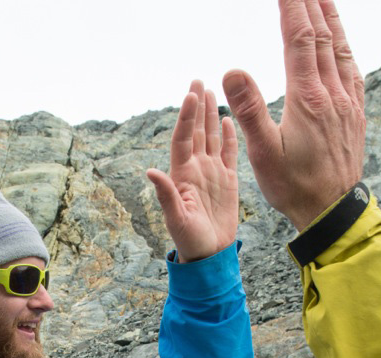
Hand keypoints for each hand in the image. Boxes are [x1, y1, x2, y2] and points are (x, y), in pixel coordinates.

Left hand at [146, 80, 239, 262]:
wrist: (209, 255)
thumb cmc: (189, 241)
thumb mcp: (176, 220)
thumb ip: (165, 194)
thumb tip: (150, 171)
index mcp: (182, 175)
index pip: (184, 139)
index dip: (186, 117)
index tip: (190, 95)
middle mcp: (196, 169)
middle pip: (196, 131)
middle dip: (196, 106)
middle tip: (197, 79)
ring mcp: (212, 173)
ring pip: (212, 137)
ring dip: (210, 115)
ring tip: (211, 90)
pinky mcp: (228, 181)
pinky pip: (229, 153)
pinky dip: (229, 136)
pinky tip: (227, 119)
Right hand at [223, 0, 364, 229]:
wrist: (332, 211)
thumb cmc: (294, 186)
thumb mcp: (263, 152)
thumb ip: (249, 109)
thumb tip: (232, 70)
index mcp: (308, 99)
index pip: (300, 40)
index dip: (292, 8)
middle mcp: (333, 94)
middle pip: (324, 36)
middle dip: (313, 4)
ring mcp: (348, 103)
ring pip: (342, 49)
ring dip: (332, 19)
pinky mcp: (355, 114)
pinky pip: (353, 70)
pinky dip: (345, 47)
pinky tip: (342, 45)